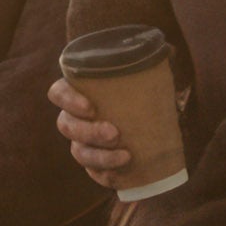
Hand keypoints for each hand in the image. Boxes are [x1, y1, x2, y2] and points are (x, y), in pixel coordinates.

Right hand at [51, 74, 189, 187]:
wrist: (156, 118)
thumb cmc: (144, 91)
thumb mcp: (146, 74)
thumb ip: (149, 62)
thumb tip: (167, 50)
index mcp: (78, 92)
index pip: (58, 93)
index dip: (68, 101)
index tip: (91, 107)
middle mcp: (75, 118)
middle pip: (67, 126)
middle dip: (88, 132)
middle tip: (114, 133)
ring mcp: (83, 142)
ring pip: (79, 152)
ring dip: (98, 156)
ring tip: (125, 156)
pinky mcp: (98, 163)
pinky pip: (94, 173)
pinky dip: (105, 175)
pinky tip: (121, 174)